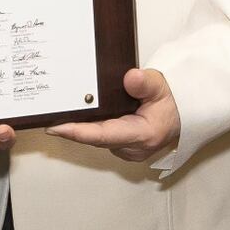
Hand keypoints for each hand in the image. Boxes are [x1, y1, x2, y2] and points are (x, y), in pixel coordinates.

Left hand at [51, 68, 181, 166]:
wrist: (183, 113)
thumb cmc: (172, 101)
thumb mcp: (161, 86)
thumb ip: (146, 83)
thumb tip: (130, 78)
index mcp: (142, 135)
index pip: (103, 135)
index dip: (78, 132)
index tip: (55, 127)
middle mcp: (132, 148)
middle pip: (94, 138)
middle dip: (71, 128)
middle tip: (46, 115)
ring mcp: (127, 150)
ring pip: (96, 139)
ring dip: (78, 128)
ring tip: (55, 113)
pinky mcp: (122, 147)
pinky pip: (100, 137)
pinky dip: (87, 128)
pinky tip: (74, 116)